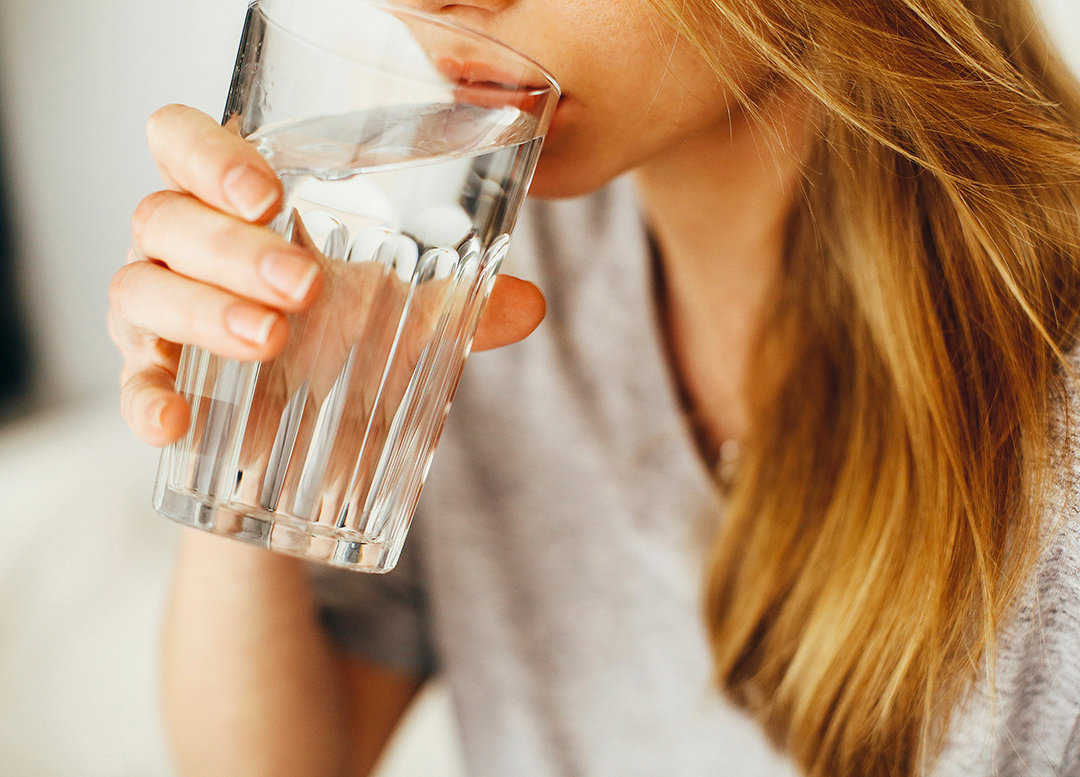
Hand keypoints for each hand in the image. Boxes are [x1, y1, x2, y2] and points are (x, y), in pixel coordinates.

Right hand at [109, 104, 545, 447]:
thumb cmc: (342, 344)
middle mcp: (184, 248)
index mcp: (236, 207)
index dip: (210, 154)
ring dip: (203, 311)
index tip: (270, 194)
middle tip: (303, 285)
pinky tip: (176, 422)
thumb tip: (530, 304)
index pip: (184, 142)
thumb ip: (459, 307)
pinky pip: (130, 382)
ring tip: (272, 340)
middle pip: (165, 215)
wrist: (306, 439)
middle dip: (232, 247)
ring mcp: (158, 313)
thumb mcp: (402, 319)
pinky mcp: (153, 380)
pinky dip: (146, 398)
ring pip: (140, 287)